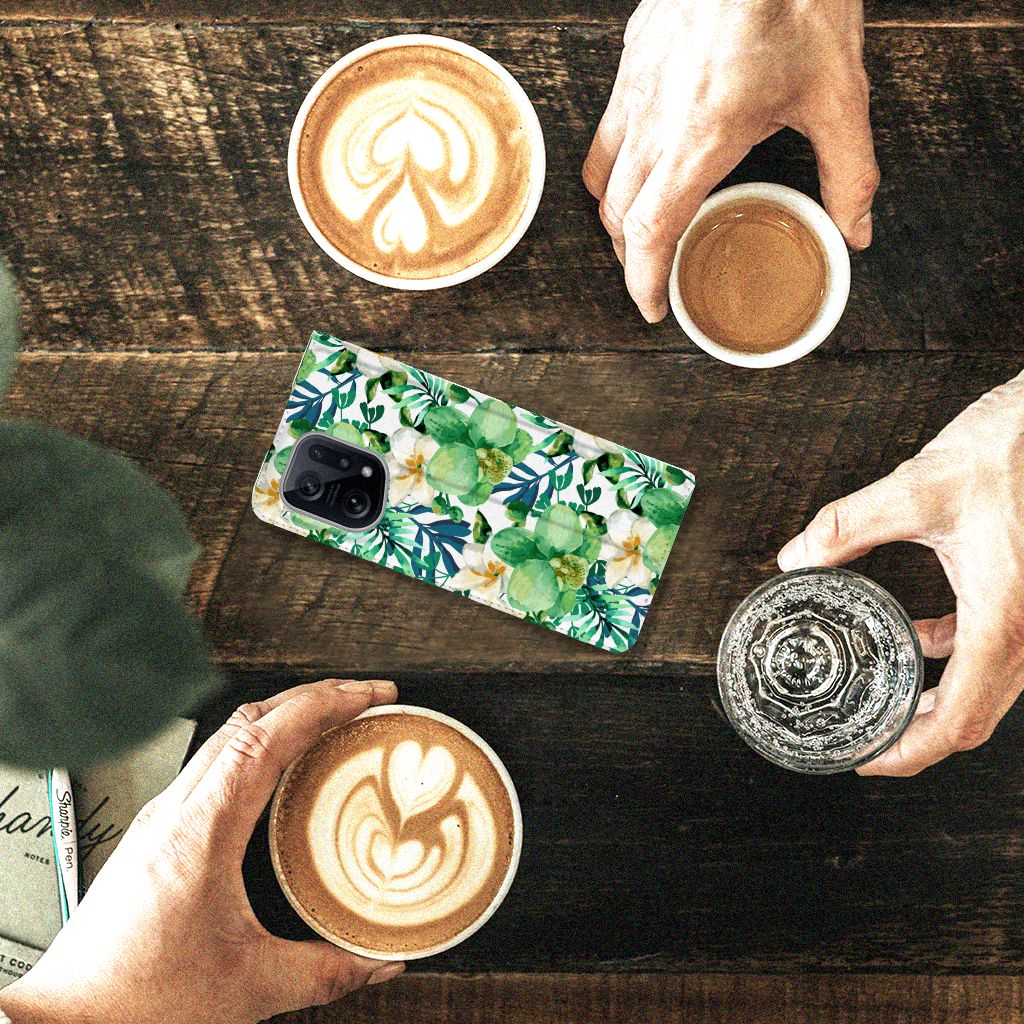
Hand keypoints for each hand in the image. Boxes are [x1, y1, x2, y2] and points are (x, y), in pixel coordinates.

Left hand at [0, 679, 402, 1023]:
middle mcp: (176, 810)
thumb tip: (379, 961)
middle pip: (249, 719)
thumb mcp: (250, 986)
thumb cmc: (137, 1000)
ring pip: (227, 736)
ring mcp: (161, 815)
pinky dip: (257, 746)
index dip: (323, 704)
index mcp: (201, 829)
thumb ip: (326, 972)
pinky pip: (214, 764)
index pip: (267, 736)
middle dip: (313, 697)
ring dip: (283, 717)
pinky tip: (279, 771)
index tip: (366, 695)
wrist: (69, 1021)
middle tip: (362, 698)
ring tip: (329, 722)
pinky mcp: (155, 832)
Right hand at [583, 0, 878, 321]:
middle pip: (617, 214)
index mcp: (701, 135)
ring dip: (617, 214)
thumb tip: (855, 232)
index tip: (654, 307)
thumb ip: (850, 174)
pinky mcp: (632, 59)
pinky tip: (647, 162)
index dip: (644, 280)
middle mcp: (655, 117)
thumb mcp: (839, 94)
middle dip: (631, 256)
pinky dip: (616, 164)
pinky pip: (607, 130)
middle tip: (656, 273)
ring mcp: (635, 86)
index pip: (649, 230)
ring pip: (600, 175)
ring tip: (643, 228)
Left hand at [778, 373, 1023, 775]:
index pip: (961, 719)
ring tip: (886, 695)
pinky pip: (994, 646)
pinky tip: (918, 636)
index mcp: (1007, 616)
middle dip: (919, 735)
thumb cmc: (1013, 449)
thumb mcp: (917, 488)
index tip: (868, 760)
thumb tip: (795, 557)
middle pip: (977, 716)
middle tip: (867, 738)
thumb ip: (846, 527)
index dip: (912, 752)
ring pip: (989, 684)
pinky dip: (953, 653)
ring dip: (937, 697)